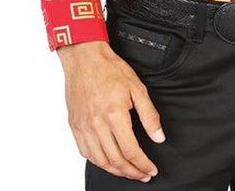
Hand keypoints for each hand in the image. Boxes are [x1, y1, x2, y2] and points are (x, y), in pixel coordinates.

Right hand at [57, 40, 165, 181]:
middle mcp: (97, 124)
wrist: (85, 59)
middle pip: (115, 160)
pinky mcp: (75, 125)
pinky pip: (85, 152)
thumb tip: (159, 137)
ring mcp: (83, 126)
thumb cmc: (110, 69)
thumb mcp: (137, 88)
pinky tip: (107, 161)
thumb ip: (149, 115)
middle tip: (143, 175)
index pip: (131, 150)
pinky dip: (98, 162)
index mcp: (114, 115)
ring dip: (115, 170)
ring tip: (128, 171)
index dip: (143, 164)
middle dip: (131, 172)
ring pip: (99, 160)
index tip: (151, 169)